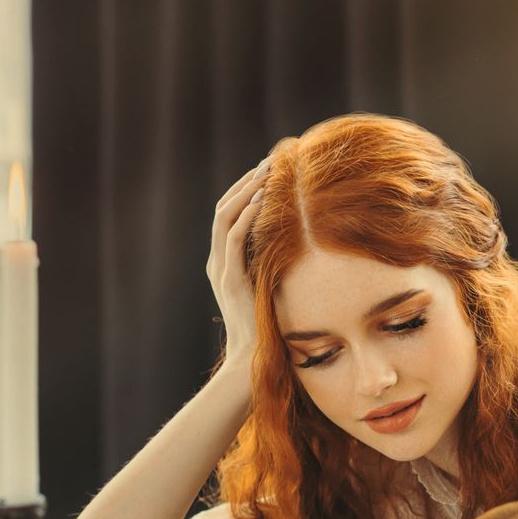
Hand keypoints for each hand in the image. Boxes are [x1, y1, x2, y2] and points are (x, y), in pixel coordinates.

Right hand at [207, 157, 270, 367]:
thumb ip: (275, 266)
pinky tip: (262, 198)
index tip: (269, 171)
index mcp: (224, 263)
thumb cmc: (268, 327)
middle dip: (246, 181)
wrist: (253, 357)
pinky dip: (246, 214)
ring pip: (224, 216)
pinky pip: (233, 238)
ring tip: (267, 171)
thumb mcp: (272, 288)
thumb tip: (300, 244)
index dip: (246, 189)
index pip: (229, 215)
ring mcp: (220, 269)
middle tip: (271, 161)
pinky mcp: (229, 279)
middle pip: (223, 208)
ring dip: (245, 190)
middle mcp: (217, 262)